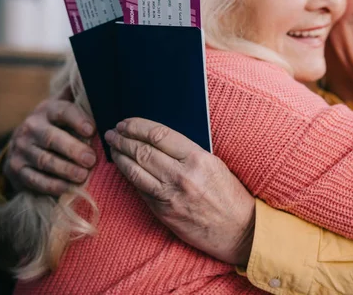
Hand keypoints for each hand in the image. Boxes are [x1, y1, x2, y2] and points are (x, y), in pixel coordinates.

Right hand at [4, 86, 96, 195]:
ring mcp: (21, 149)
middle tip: (91, 159)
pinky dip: (52, 185)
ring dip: (65, 169)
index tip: (93, 130)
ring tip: (83, 176)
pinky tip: (68, 188)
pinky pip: (35, 179)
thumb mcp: (62, 109)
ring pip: (44, 160)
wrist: (20, 148)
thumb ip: (77, 97)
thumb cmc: (53, 126)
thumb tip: (100, 79)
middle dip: (73, 149)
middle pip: (52, 138)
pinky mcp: (16, 170)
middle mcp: (30, 128)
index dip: (77, 120)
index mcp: (45, 110)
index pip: (61, 111)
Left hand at [105, 118, 254, 265]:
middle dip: (123, 139)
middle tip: (112, 133)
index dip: (137, 126)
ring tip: (113, 147)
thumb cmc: (230, 195)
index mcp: (197, 158)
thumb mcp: (214, 164)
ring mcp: (170, 196)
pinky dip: (129, 176)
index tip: (126, 122)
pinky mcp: (164, 213)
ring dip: (120, 157)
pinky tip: (124, 169)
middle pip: (142, 151)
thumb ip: (187, 152)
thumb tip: (158, 140)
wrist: (240, 230)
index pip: (159, 135)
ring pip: (135, 171)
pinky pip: (140, 190)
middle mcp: (182, 175)